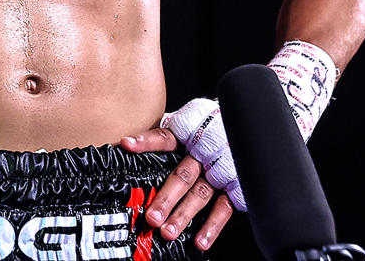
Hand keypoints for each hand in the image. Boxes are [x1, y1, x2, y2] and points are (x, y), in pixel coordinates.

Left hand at [120, 126, 235, 251]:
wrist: (241, 127)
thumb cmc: (206, 128)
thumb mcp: (187, 123)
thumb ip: (163, 136)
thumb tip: (122, 145)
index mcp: (189, 133)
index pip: (165, 137)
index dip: (146, 141)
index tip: (126, 146)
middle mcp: (204, 151)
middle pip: (182, 174)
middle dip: (167, 197)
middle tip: (151, 217)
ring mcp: (219, 170)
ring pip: (200, 193)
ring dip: (184, 214)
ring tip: (168, 232)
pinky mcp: (234, 185)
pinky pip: (224, 207)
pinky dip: (212, 226)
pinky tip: (200, 241)